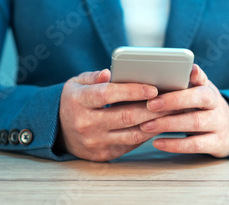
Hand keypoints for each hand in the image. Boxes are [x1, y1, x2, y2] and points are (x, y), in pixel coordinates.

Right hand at [58, 69, 173, 161]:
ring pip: (131, 134)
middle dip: (152, 108)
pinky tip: (158, 125)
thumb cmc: (73, 100)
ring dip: (154, 124)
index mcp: (78, 100)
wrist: (57, 130)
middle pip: (125, 116)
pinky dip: (145, 135)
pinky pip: (129, 145)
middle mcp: (85, 123)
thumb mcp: (76, 83)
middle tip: (172, 100)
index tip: (153, 88)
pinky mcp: (102, 155)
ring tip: (171, 113)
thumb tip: (109, 72)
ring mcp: (94, 142)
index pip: (107, 95)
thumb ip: (94, 77)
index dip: (131, 91)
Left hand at [140, 65, 228, 157]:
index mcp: (209, 90)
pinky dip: (175, 145)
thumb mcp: (200, 90)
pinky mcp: (216, 144)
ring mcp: (218, 125)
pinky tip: (157, 143)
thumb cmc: (204, 106)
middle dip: (173, 102)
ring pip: (195, 123)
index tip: (160, 86)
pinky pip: (195, 145)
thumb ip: (190, 80)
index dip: (183, 79)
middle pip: (199, 100)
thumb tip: (188, 67)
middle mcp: (216, 106)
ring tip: (146, 125)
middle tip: (150, 105)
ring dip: (168, 124)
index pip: (199, 82)